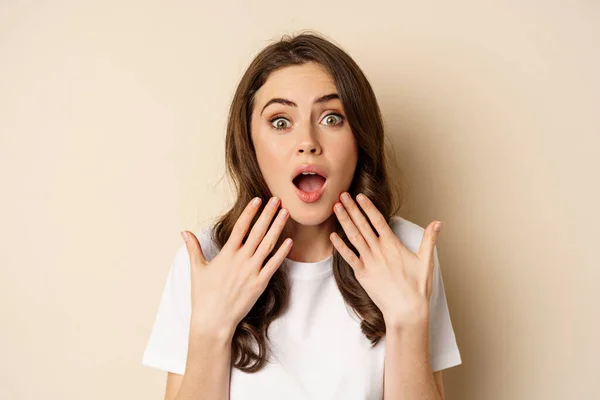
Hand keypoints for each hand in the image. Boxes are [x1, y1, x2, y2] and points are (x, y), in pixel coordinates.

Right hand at [180, 196, 292, 336]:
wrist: (213, 320)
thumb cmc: (203, 296)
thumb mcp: (197, 269)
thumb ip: (193, 248)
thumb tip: (184, 232)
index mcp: (227, 254)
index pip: (241, 227)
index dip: (250, 212)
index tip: (258, 200)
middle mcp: (241, 259)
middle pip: (258, 231)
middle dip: (268, 214)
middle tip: (277, 200)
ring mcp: (252, 271)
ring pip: (268, 244)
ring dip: (277, 227)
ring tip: (285, 213)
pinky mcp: (260, 283)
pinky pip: (274, 264)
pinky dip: (282, 252)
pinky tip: (289, 241)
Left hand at [330, 192, 441, 328]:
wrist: (406, 310)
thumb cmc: (418, 288)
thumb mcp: (426, 261)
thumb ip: (429, 239)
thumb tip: (438, 222)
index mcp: (393, 245)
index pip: (378, 220)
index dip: (368, 207)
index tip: (359, 196)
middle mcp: (379, 251)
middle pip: (362, 225)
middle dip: (352, 208)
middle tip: (342, 195)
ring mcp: (369, 262)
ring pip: (354, 237)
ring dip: (344, 221)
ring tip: (336, 208)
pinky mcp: (362, 274)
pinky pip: (348, 257)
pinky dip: (340, 246)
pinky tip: (332, 235)